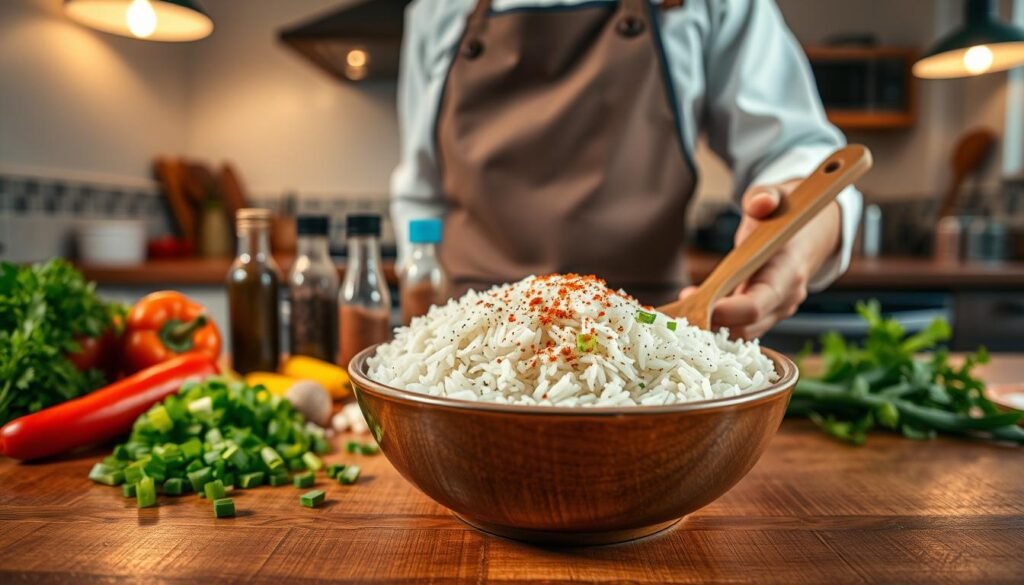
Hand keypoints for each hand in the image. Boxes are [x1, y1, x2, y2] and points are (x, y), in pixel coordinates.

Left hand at [679, 179, 840, 339]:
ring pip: (738, 332)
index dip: (724, 311)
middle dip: (709, 321)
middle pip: (743, 328)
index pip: (755, 306)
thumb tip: (760, 203)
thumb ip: (766, 197)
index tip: (695, 303)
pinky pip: (738, 325)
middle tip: (680, 305)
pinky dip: (716, 319)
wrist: (809, 234)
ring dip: (710, 322)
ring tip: (686, 300)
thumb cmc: (788, 217)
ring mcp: (776, 311)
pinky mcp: (765, 314)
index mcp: (787, 274)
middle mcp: (784, 300)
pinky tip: (697, 299)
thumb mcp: (778, 197)